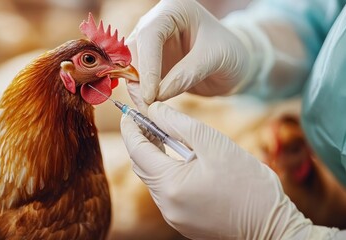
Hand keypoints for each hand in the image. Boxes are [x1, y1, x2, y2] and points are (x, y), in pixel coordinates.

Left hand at [120, 102, 338, 238]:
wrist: (272, 226)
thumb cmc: (248, 183)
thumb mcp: (214, 144)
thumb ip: (179, 124)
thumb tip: (154, 109)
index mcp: (171, 186)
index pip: (136, 150)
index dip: (130, 128)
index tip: (130, 111)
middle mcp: (166, 205)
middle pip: (143, 166)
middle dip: (142, 140)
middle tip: (149, 118)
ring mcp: (174, 216)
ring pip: (154, 179)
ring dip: (156, 156)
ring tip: (166, 135)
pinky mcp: (183, 221)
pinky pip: (167, 192)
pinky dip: (168, 172)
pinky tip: (182, 160)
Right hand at [126, 0, 256, 105]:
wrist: (233, 63)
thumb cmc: (230, 53)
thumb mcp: (215, 59)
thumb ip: (186, 74)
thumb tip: (157, 95)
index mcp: (174, 10)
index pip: (150, 34)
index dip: (147, 65)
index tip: (150, 94)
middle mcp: (157, 23)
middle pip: (133, 50)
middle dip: (138, 80)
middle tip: (147, 106)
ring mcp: (151, 44)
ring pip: (130, 66)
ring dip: (136, 89)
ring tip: (149, 109)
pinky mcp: (150, 63)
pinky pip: (137, 78)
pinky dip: (141, 93)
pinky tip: (150, 107)